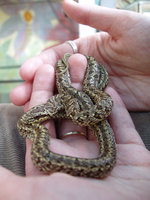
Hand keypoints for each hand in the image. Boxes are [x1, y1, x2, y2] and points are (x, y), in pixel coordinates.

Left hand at [1, 78, 149, 198]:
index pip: (43, 121)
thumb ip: (8, 182)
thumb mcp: (36, 195)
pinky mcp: (126, 150)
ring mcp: (103, 150)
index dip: (42, 95)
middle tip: (67, 62)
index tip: (43, 71)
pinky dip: (113, 104)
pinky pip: (119, 122)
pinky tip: (107, 85)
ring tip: (88, 64)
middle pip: (67, 112)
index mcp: (54, 160)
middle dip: (66, 85)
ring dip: (89, 89)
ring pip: (92, 112)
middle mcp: (76, 154)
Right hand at [10, 0, 149, 110]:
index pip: (58, 58)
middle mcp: (87, 72)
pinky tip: (54, 120)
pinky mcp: (105, 106)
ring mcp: (94, 91)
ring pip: (66, 97)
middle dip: (37, 87)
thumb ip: (92, 15)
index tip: (26, 72)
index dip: (41, 64)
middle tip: (19, 97)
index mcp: (88, 51)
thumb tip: (65, 1)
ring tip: (29, 110)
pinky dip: (68, 115)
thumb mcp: (121, 23)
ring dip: (48, 103)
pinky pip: (84, 110)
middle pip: (57, 80)